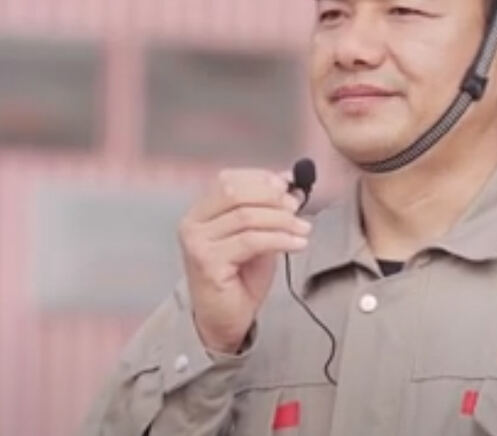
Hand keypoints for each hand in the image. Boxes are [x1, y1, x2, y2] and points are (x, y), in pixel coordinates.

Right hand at [178, 169, 310, 353]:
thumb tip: (290, 182)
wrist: (224, 319)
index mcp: (201, 211)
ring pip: (246, 216)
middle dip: (273, 197)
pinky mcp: (208, 262)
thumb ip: (268, 210)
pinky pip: (251, 241)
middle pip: (236, 193)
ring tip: (304, 229)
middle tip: (297, 208)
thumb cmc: (240, 277)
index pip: (229, 180)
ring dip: (282, 220)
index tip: (289, 185)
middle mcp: (192, 223)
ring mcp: (197, 242)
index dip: (261, 178)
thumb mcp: (257, 234)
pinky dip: (280, 239)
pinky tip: (298, 244)